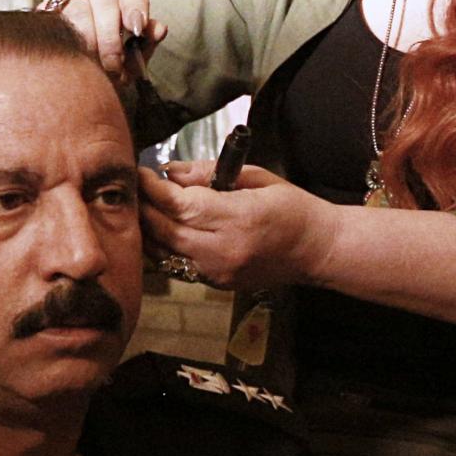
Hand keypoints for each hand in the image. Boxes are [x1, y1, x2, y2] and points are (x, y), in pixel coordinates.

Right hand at [45, 0, 166, 89]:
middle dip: (110, 34)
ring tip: (95, 68)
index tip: (137, 29)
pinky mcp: (45, 13)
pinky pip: (55, 24)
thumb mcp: (133, 53)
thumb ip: (147, 41)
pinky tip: (76, 61)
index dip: (136, 7)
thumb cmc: (112, 58)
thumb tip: (160, 29)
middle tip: (113, 64)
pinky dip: (67, 44)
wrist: (77, 70)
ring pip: (77, 10)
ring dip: (88, 41)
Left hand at [139, 164, 328, 291]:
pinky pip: (176, 265)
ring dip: (149, 229)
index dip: (153, 188)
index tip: (141, 173)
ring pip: (164, 252)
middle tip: (138, 188)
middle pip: (164, 229)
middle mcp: (224, 249)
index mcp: (239, 218)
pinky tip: (164, 230)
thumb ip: (210, 174)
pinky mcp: (217, 283)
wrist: (317, 250)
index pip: (180, 204)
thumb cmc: (293, 209)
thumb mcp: (258, 178)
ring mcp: (219, 271)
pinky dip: (164, 247)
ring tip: (145, 208)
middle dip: (145, 206)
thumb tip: (172, 172)